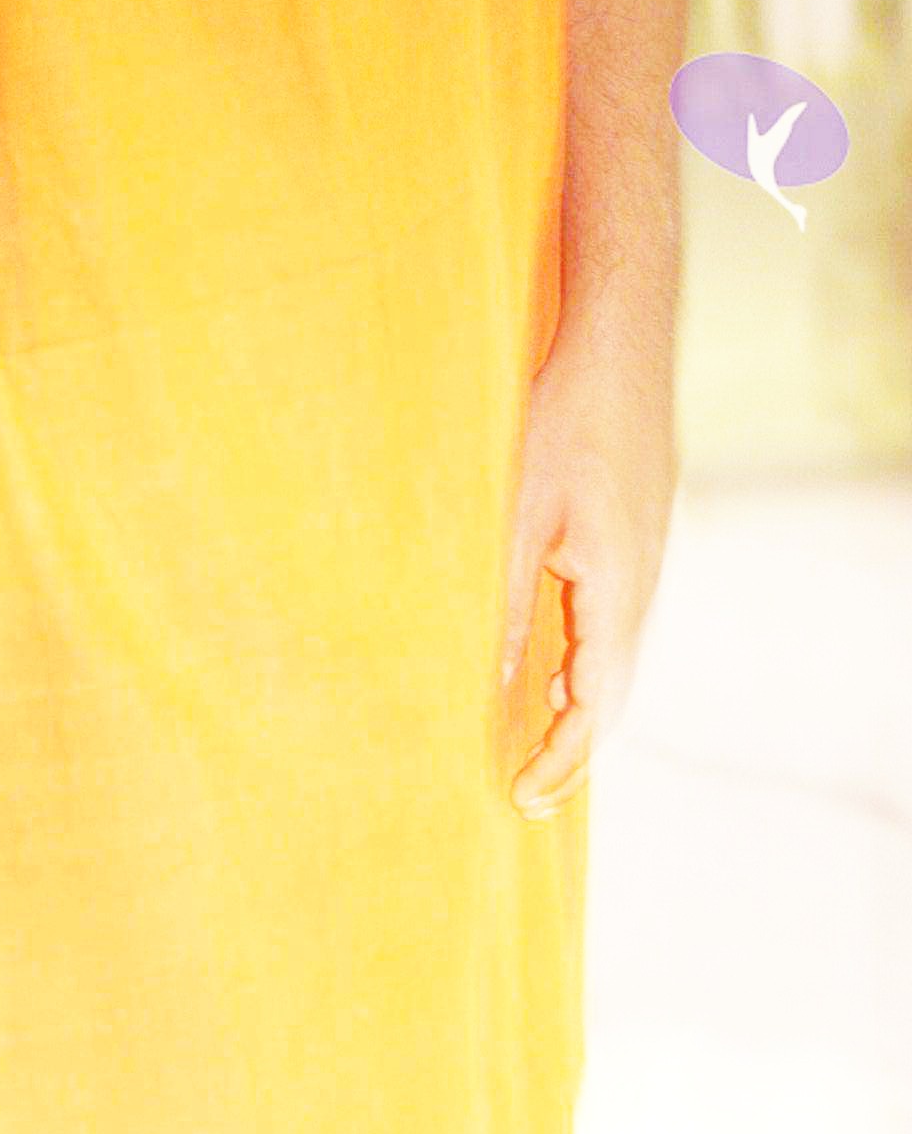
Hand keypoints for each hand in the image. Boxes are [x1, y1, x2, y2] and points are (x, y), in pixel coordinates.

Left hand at [498, 307, 678, 818]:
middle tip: (526, 794)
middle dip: (572, 752)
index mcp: (615, 587)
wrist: (621, 338)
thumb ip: (502, 608)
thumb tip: (488, 689)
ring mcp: (646, 564)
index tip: (523, 794)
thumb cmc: (564, 416)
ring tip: (535, 753)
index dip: (563, 759)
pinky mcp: (635, 545)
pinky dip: (586, 669)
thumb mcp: (514, 519)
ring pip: (616, 664)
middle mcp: (642, 584)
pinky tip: (551, 677)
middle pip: (614, 697)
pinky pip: (615, 629)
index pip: (597, 704)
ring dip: (579, 713)